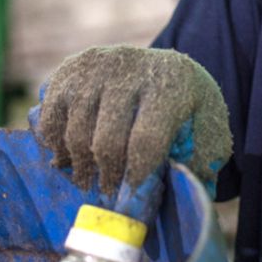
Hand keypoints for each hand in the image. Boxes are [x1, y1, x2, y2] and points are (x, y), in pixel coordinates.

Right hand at [33, 46, 232, 192]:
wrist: (166, 68)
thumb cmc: (189, 111)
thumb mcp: (211, 132)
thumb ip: (202, 163)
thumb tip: (185, 194)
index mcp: (171, 83)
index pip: (145, 140)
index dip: (135, 175)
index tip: (131, 195)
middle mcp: (130, 67)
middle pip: (106, 140)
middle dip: (106, 175)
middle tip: (107, 191)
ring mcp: (96, 66)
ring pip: (75, 131)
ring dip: (79, 164)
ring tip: (87, 178)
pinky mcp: (70, 68)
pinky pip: (50, 116)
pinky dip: (55, 142)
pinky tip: (69, 154)